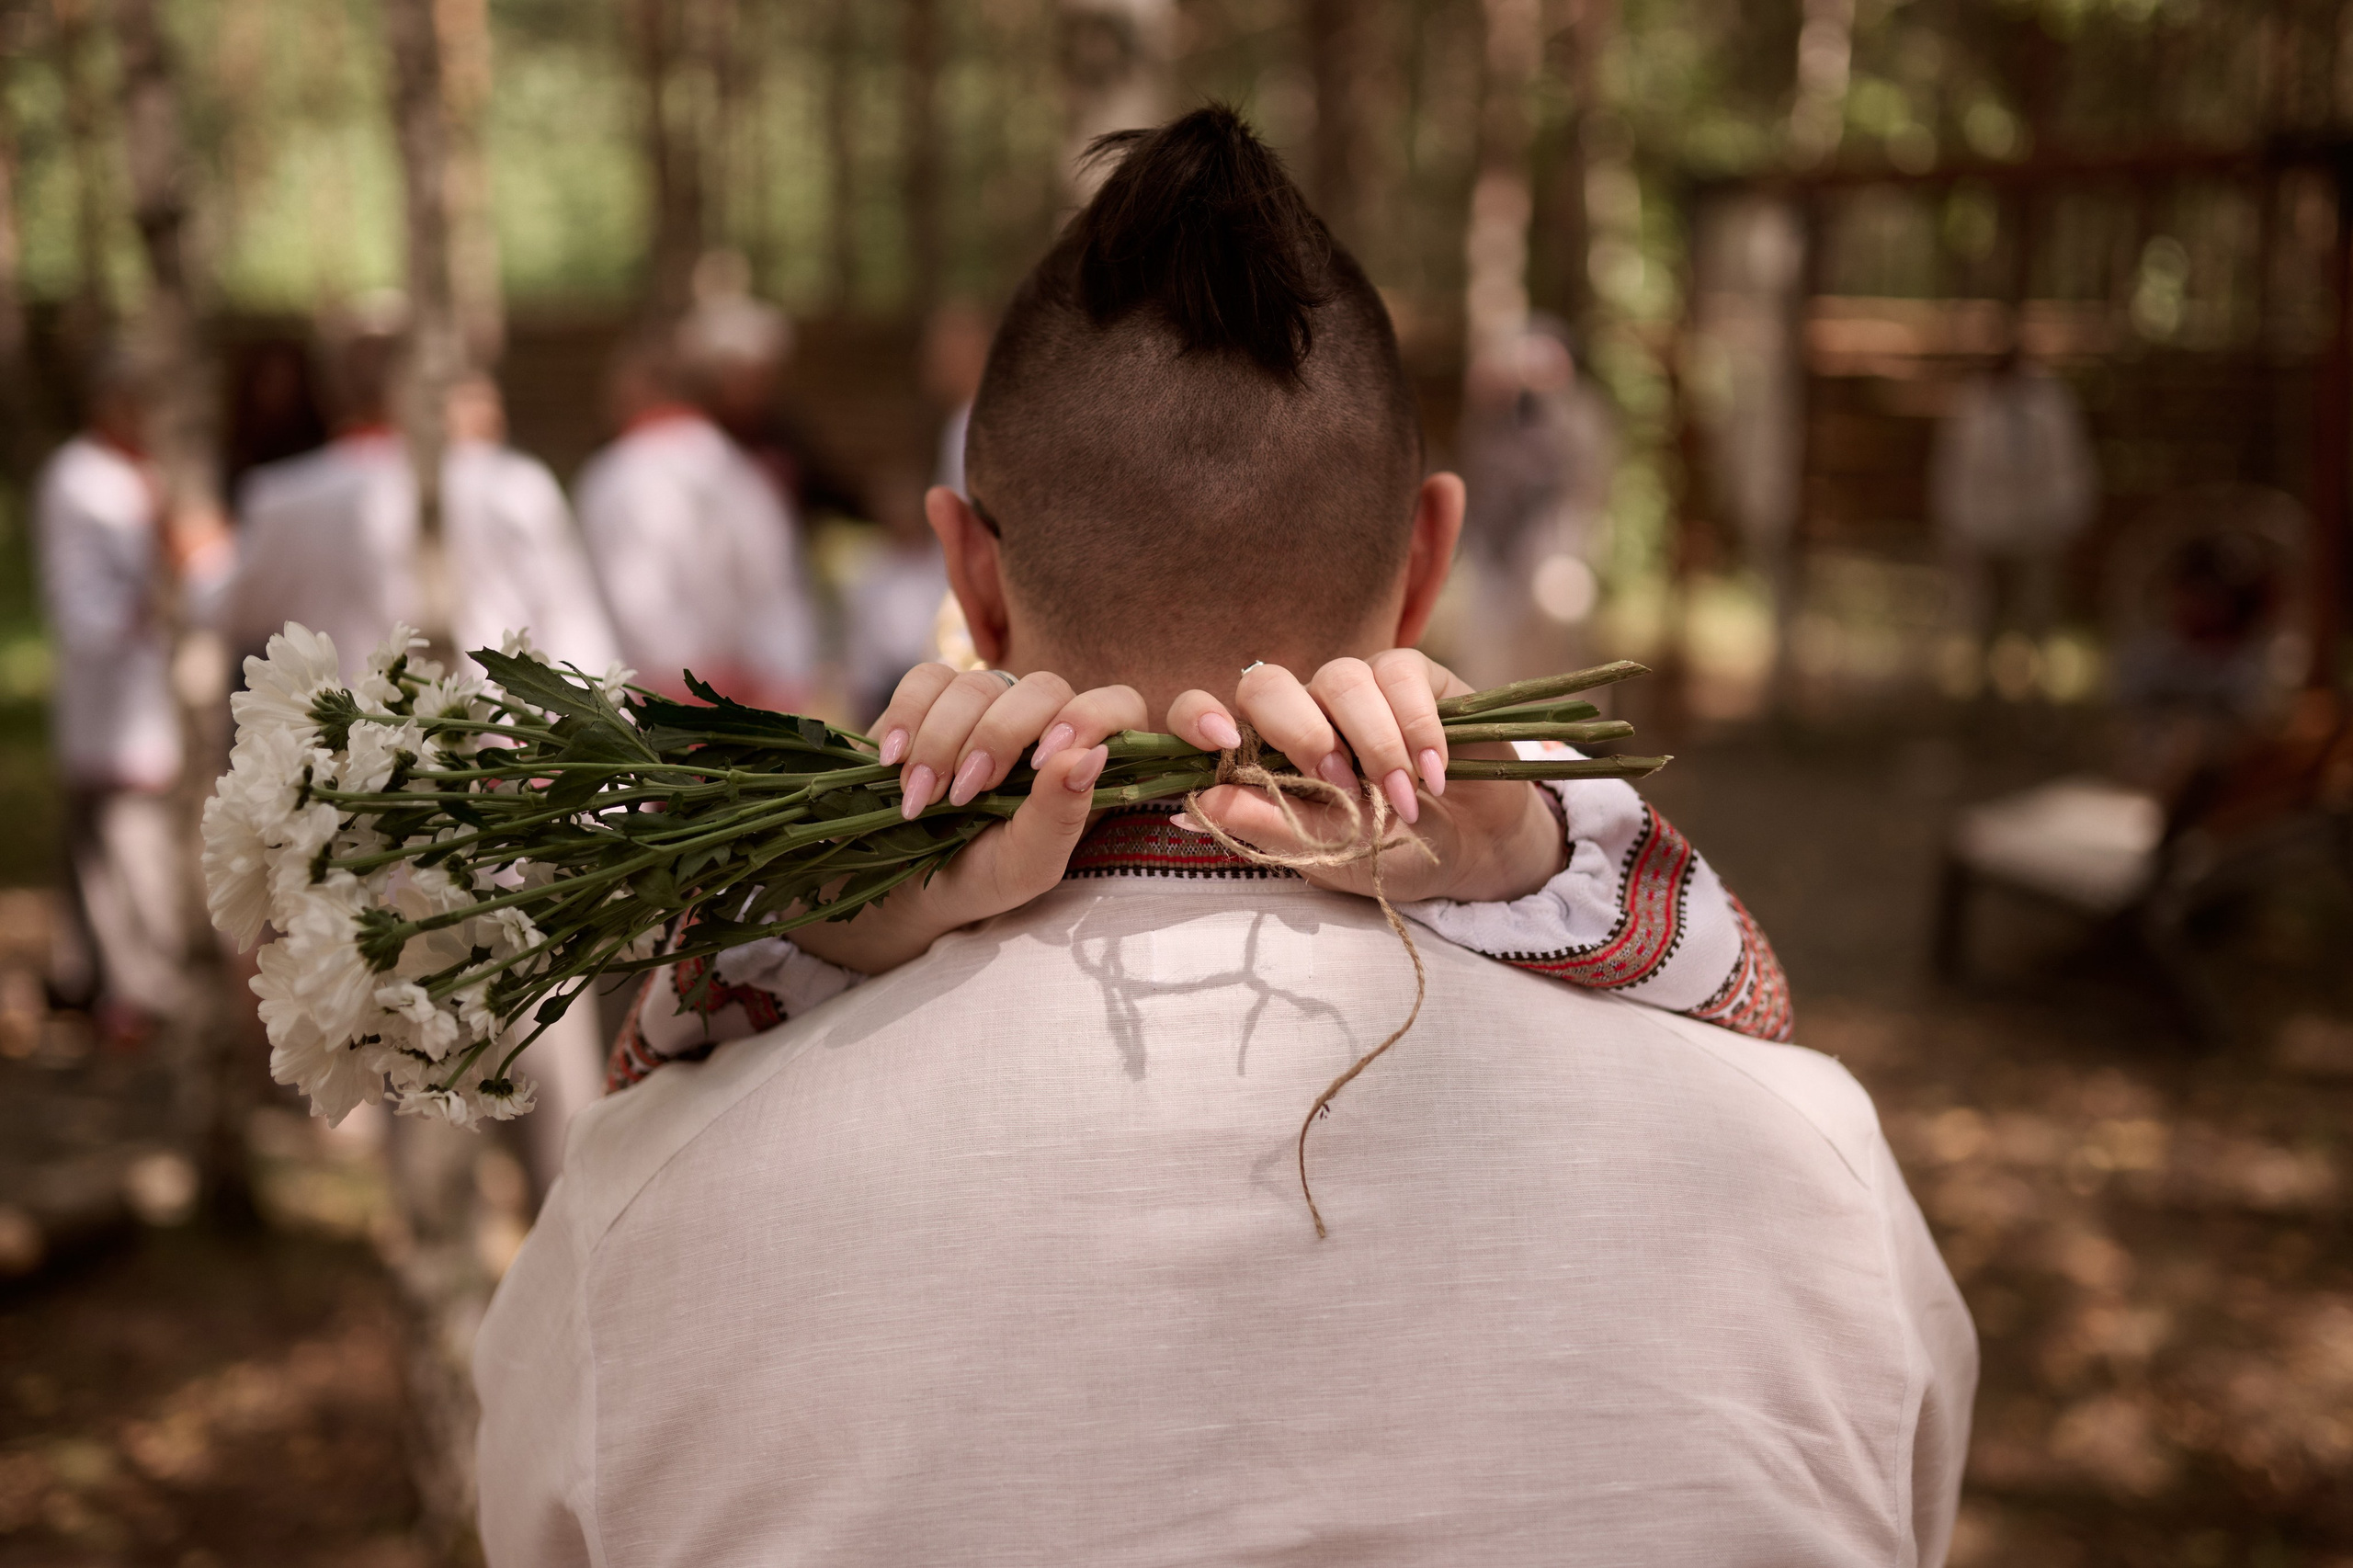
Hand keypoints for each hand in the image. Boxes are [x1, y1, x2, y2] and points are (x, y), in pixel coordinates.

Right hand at [787, 665, 1145, 972]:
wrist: (903, 883)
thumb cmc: (981, 877)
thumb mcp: (1027, 864)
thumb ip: (1060, 815)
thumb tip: (1086, 757)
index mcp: (1085, 762)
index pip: (1118, 705)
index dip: (1089, 717)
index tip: (1041, 761)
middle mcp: (1044, 722)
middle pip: (1043, 687)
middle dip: (997, 737)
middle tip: (963, 794)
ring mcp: (989, 703)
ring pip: (978, 683)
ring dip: (943, 742)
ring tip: (921, 799)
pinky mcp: (934, 697)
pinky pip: (928, 677)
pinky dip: (907, 717)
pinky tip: (893, 761)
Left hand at [1163, 651, 1568, 905]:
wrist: (1471, 851)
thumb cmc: (1387, 853)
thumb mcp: (1327, 853)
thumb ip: (1268, 826)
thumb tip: (1193, 809)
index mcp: (1264, 754)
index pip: (1205, 712)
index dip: (1199, 715)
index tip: (1221, 741)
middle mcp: (1302, 712)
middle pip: (1268, 684)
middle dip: (1299, 731)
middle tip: (1338, 783)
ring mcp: (1356, 689)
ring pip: (1341, 678)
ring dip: (1372, 742)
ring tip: (1401, 797)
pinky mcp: (1413, 676)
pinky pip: (1400, 673)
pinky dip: (1417, 727)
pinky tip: (1433, 773)